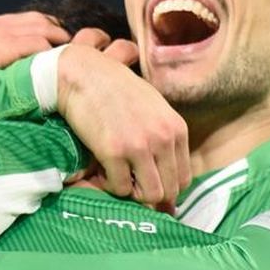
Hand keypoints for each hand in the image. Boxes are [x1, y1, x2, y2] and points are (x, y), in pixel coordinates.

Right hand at [0, 13, 68, 90]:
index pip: (20, 20)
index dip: (39, 26)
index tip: (50, 35)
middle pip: (38, 19)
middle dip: (55, 29)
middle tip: (69, 42)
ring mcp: (2, 35)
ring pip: (43, 28)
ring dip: (58, 39)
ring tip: (72, 52)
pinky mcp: (5, 48)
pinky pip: (38, 45)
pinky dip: (50, 52)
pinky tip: (59, 63)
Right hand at [56, 33, 189, 209]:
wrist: (85, 75)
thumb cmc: (117, 90)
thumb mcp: (154, 108)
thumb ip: (164, 138)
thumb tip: (168, 175)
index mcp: (177, 128)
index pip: (184, 179)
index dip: (166, 188)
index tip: (147, 182)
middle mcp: (163, 138)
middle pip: (169, 191)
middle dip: (149, 194)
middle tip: (131, 183)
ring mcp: (139, 146)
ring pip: (149, 195)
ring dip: (132, 192)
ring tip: (118, 176)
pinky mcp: (113, 152)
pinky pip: (120, 188)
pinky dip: (111, 185)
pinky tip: (103, 169)